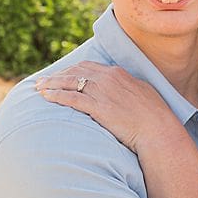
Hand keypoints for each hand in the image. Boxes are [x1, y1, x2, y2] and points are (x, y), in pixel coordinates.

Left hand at [36, 61, 178, 153]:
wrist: (157, 129)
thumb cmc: (154, 116)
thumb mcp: (142, 94)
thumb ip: (128, 88)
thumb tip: (122, 91)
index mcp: (118, 74)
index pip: (88, 67)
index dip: (71, 70)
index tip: (61, 75)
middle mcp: (107, 78)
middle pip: (75, 72)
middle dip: (57, 75)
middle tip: (43, 80)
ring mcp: (102, 92)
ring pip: (69, 82)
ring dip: (51, 84)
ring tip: (39, 88)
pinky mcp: (97, 107)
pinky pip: (71, 98)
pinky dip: (56, 96)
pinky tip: (46, 97)